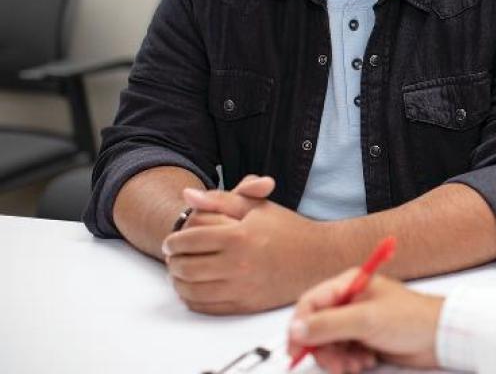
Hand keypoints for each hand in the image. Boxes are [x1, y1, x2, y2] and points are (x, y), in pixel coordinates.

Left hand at [162, 179, 323, 313]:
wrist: (318, 257)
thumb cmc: (288, 229)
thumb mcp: (257, 206)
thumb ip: (220, 198)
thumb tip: (188, 194)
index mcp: (238, 236)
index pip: (189, 240)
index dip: (173, 241)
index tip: (171, 242)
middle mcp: (238, 264)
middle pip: (185, 267)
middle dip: (173, 261)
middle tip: (173, 257)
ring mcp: (241, 287)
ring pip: (191, 290)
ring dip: (178, 281)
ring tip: (181, 272)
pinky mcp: (245, 305)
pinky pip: (206, 307)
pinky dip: (192, 298)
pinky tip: (195, 287)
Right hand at [288, 272, 443, 372]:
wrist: (440, 337)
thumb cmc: (410, 319)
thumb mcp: (366, 320)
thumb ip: (329, 324)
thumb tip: (296, 329)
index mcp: (350, 284)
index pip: (311, 303)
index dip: (300, 326)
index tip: (297, 348)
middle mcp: (351, 301)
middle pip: (317, 327)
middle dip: (323, 348)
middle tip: (337, 363)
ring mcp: (358, 321)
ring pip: (329, 344)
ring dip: (338, 358)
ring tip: (357, 364)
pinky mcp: (365, 339)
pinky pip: (344, 353)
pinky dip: (349, 361)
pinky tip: (366, 362)